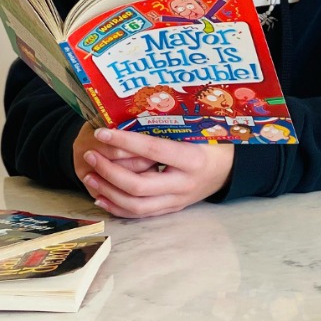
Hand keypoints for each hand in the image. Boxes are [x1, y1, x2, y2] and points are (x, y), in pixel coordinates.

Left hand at [79, 128, 234, 218]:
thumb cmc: (213, 142)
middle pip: (138, 186)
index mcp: (193, 160)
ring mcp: (177, 201)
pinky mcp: (171, 209)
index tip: (101, 132)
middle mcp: (184, 185)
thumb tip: (133, 105)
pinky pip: (140, 214)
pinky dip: (117, 207)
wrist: (231, 170)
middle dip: (109, 172)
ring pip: (136, 206)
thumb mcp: (199, 129)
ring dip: (108, 191)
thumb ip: (171, 123)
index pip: (152, 151)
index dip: (124, 142)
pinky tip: (100, 196)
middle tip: (90, 155)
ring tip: (89, 175)